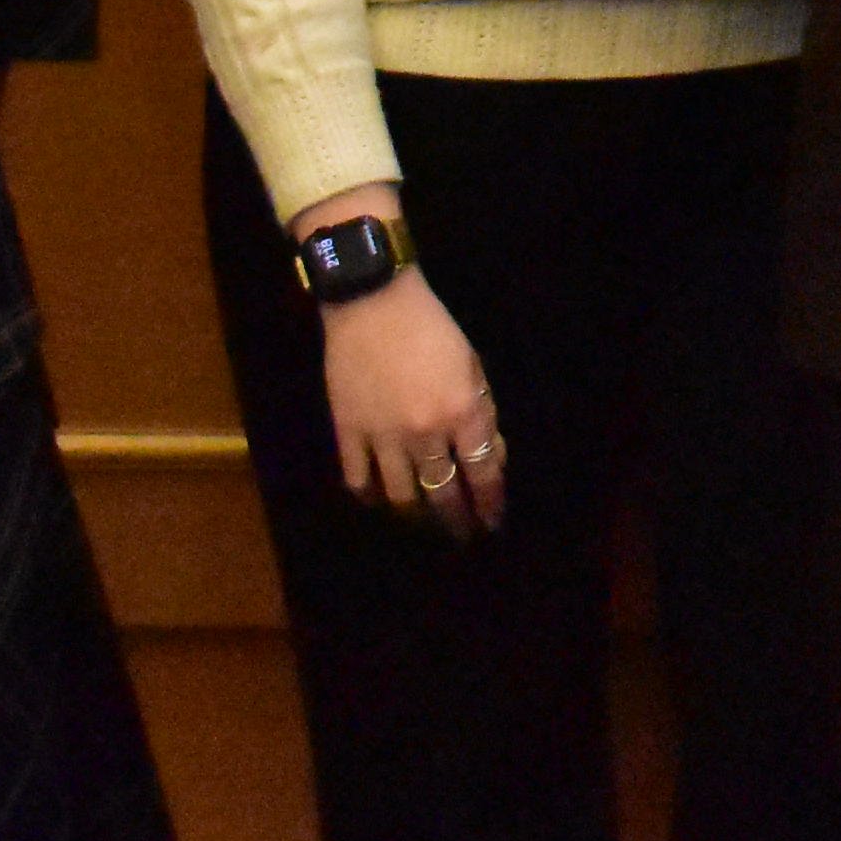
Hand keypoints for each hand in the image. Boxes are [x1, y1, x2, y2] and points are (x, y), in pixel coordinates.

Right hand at [316, 261, 506, 541]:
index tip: (492, 523)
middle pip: (443, 492)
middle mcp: (425, 433)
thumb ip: (483, 414)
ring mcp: (383, 436)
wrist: (373, 303)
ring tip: (422, 526)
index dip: (490, 503)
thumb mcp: (473, 366)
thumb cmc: (432, 328)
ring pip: (401, 494)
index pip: (482, 474)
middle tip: (460, 537)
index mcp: (462, 413)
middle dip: (455, 520)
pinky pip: (358, 478)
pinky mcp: (348, 431)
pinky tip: (377, 503)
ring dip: (415, 516)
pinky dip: (368, 496)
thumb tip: (489, 458)